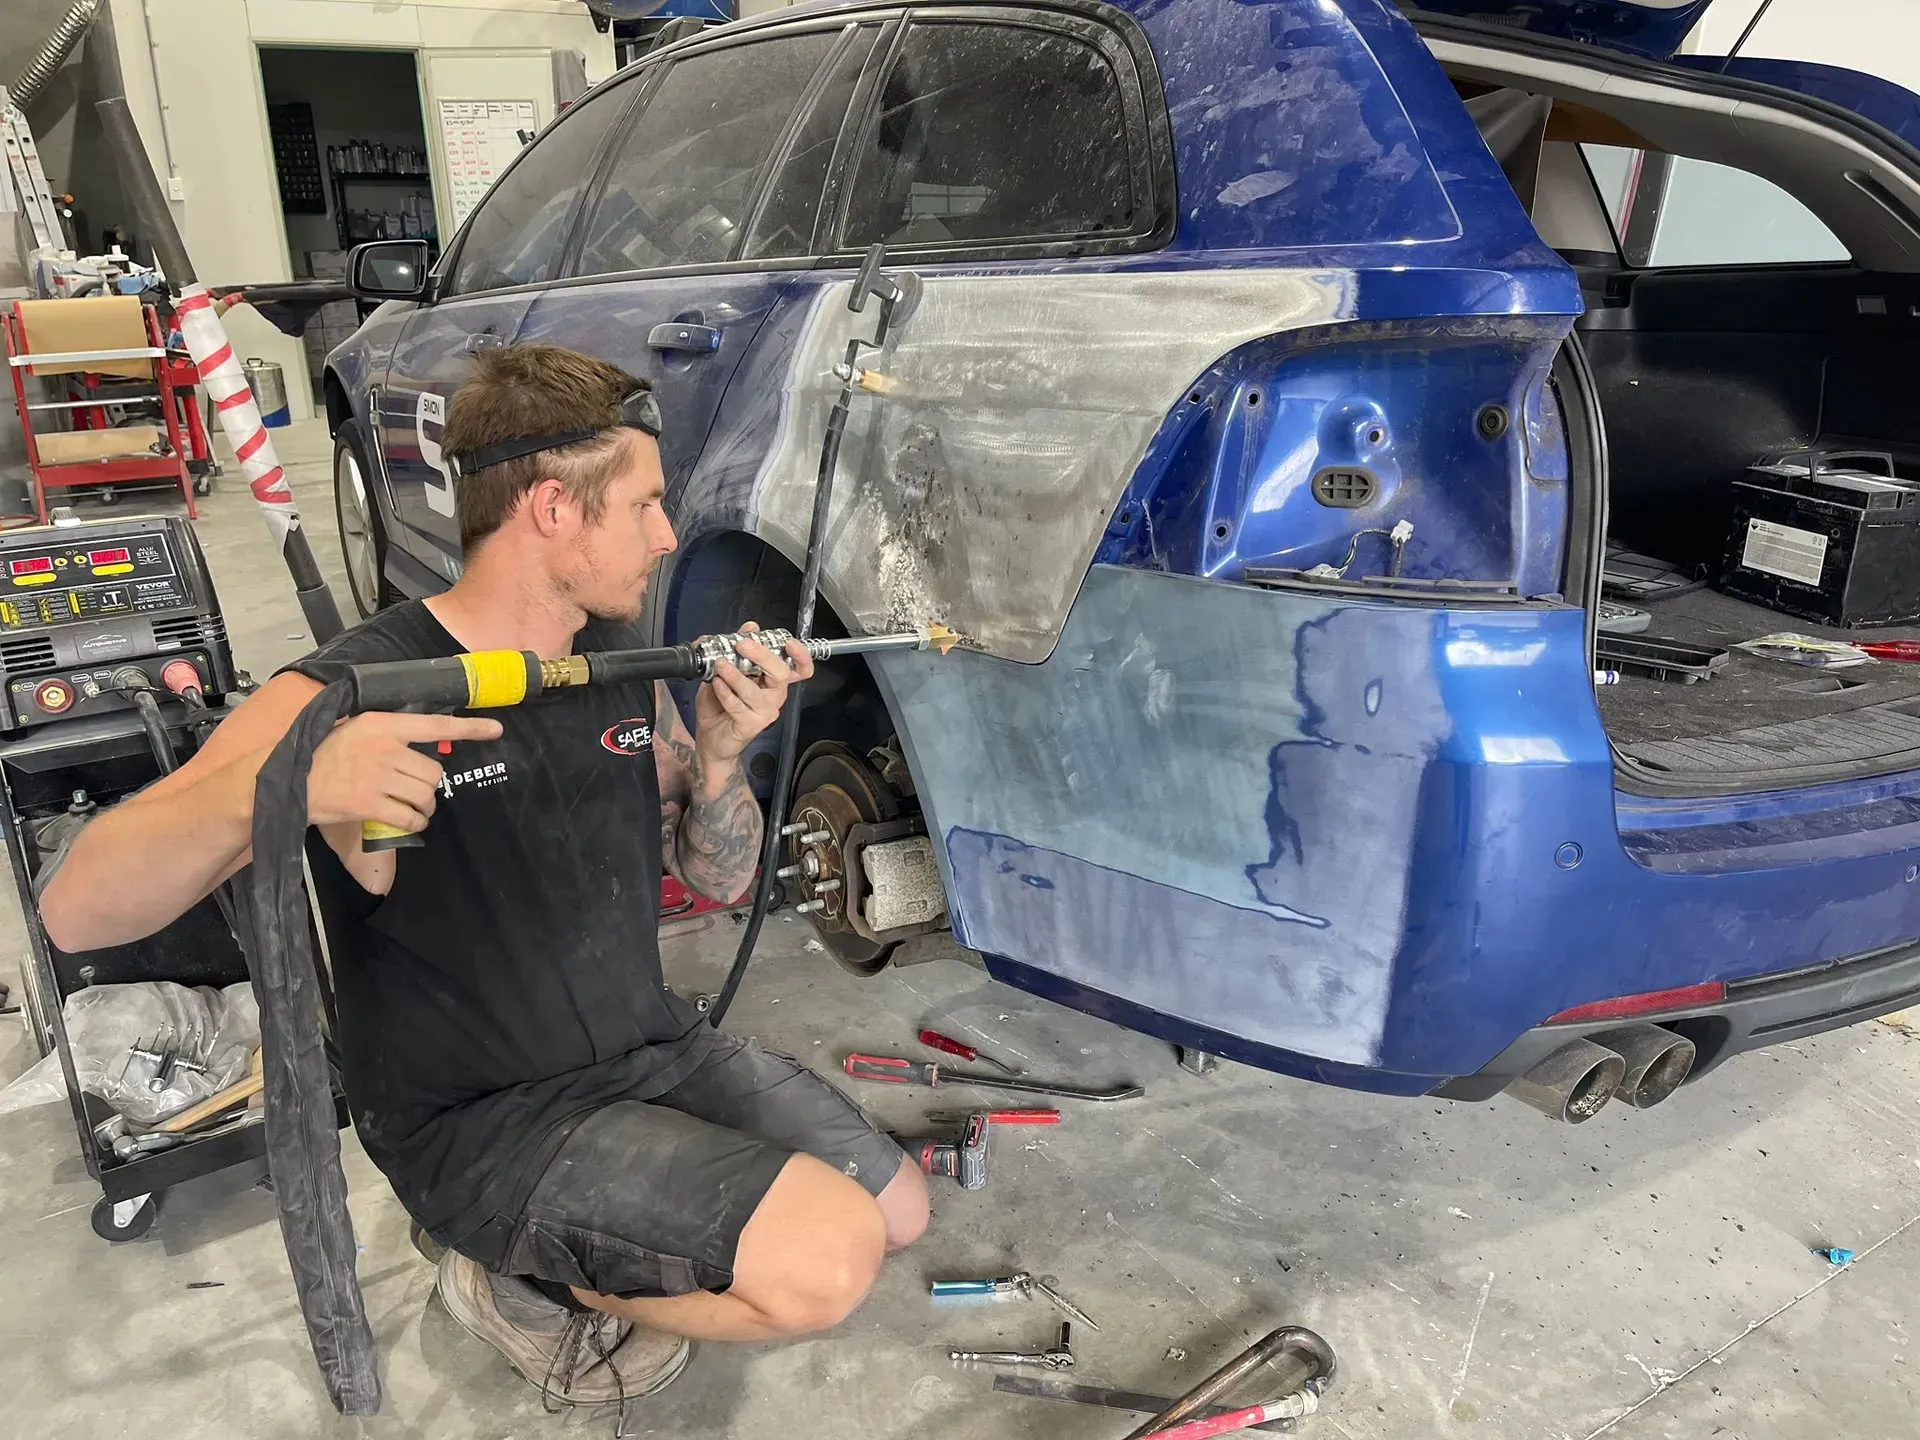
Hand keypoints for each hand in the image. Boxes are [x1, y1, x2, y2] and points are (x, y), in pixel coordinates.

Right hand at [306, 711, 502, 834]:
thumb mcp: (355, 729)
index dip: (469, 728)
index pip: (434, 724)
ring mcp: (376, 776)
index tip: (496, 729)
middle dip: (429, 785)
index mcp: (381, 724)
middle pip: (434, 771)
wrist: (288, 781)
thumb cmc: (323, 755)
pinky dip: (415, 822)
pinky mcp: (368, 804)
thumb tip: (424, 741)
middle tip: (414, 790)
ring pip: (426, 795)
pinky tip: (408, 820)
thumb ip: (388, 733)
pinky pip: (410, 817)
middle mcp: (383, 747)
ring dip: (425, 805)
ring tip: (411, 806)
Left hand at [693, 622, 814, 770]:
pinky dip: (725, 692)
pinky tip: (715, 683)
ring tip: (720, 664)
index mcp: (773, 681)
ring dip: (735, 675)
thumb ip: (737, 650)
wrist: (711, 741)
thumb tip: (748, 627)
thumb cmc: (720, 707)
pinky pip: (738, 705)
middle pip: (781, 674)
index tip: (790, 643)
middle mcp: (774, 696)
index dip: (801, 656)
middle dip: (762, 655)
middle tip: (742, 644)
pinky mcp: (750, 725)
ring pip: (755, 690)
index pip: (799, 669)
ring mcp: (764, 712)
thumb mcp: (726, 672)